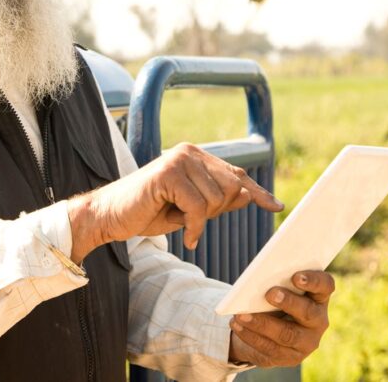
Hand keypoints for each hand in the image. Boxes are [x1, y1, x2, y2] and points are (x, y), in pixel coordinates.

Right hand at [67, 142, 282, 262]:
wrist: (111, 216)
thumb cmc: (148, 213)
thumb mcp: (189, 210)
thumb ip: (217, 201)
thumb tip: (249, 194)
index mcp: (195, 157)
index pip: (236, 174)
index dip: (257, 193)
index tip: (277, 206)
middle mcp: (189, 152)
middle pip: (231, 187)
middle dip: (217, 212)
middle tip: (194, 223)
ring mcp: (179, 159)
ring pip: (216, 198)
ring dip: (201, 220)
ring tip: (179, 222)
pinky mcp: (168, 173)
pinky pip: (198, 207)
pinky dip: (194, 227)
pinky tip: (185, 235)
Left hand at [228, 270, 334, 367]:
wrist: (269, 331)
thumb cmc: (275, 301)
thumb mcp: (279, 289)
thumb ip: (275, 282)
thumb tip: (257, 280)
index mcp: (318, 297)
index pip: (325, 286)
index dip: (314, 281)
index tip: (296, 276)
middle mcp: (318, 320)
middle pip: (308, 312)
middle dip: (288, 302)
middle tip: (269, 294)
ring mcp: (307, 341)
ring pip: (287, 334)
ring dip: (262, 323)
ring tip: (241, 314)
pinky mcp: (291, 357)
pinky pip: (271, 349)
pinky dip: (251, 336)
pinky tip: (237, 325)